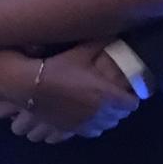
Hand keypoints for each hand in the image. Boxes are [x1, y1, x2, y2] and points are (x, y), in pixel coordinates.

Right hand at [0, 44, 137, 137]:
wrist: (31, 87)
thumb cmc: (58, 67)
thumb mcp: (81, 53)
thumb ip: (100, 43)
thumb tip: (115, 31)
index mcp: (106, 95)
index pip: (131, 104)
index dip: (131, 96)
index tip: (127, 89)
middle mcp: (100, 113)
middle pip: (121, 115)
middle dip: (120, 106)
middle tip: (115, 95)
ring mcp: (87, 124)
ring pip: (108, 125)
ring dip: (109, 116)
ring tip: (103, 105)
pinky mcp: (74, 130)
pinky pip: (93, 132)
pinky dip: (95, 125)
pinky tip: (89, 115)